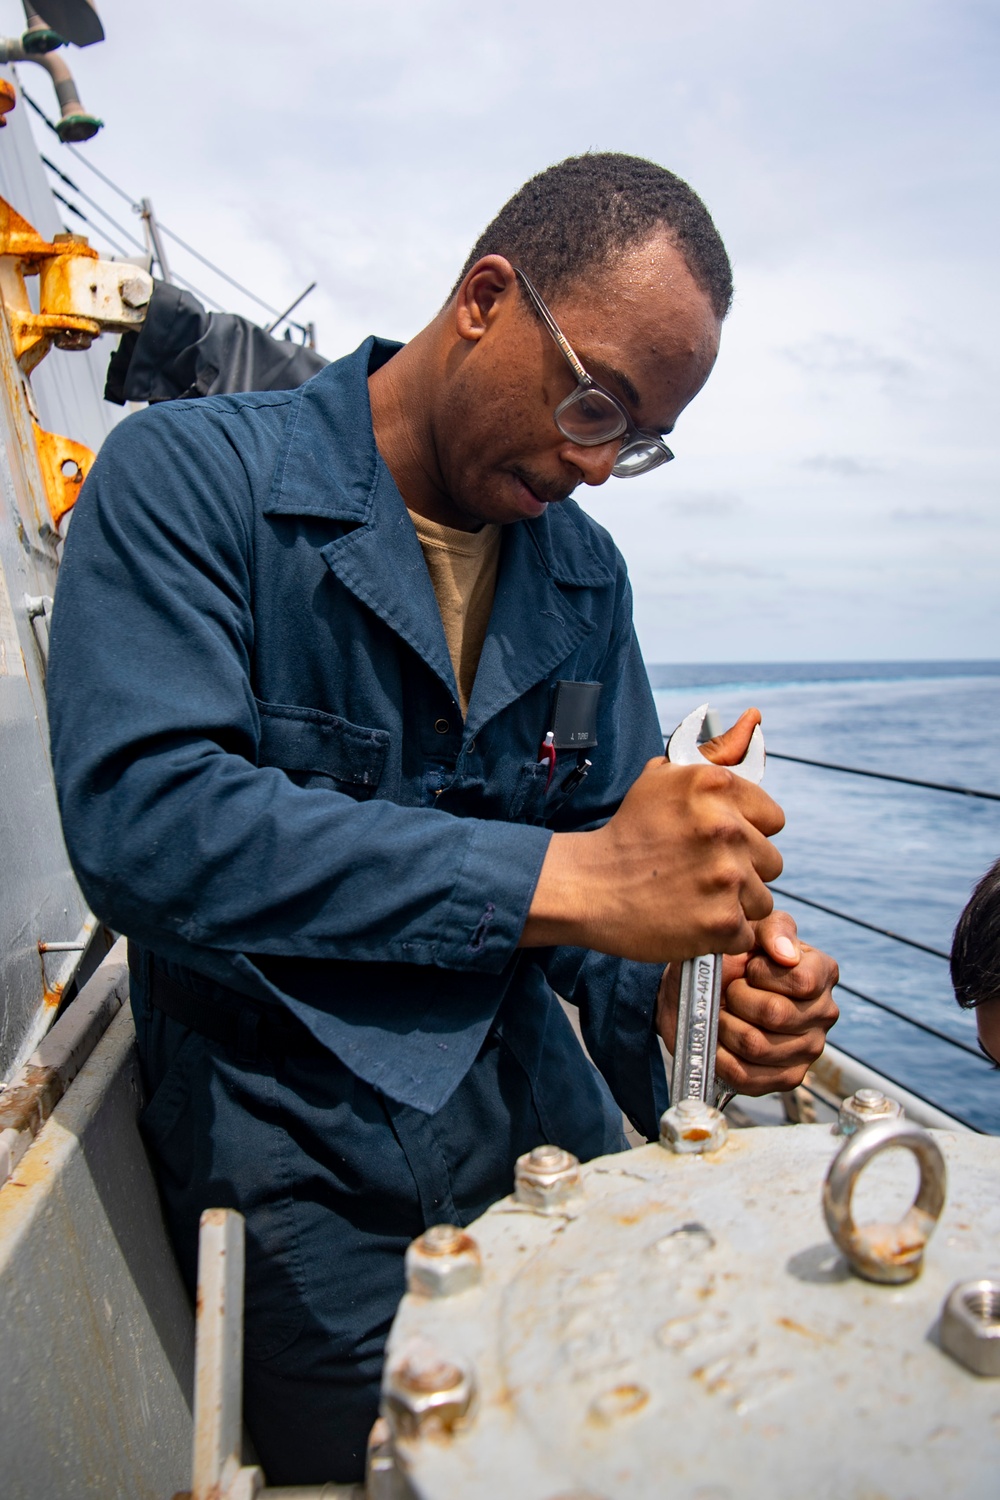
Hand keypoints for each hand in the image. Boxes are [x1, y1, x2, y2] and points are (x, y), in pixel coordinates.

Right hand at [522, 708, 784, 962]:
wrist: (588, 886)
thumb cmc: (630, 830)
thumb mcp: (665, 777)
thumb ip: (717, 752)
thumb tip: (755, 717)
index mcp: (715, 786)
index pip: (773, 819)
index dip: (745, 832)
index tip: (713, 841)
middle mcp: (725, 828)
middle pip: (772, 861)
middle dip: (741, 869)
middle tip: (698, 872)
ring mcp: (725, 877)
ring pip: (762, 899)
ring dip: (733, 903)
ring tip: (693, 896)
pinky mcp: (721, 923)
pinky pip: (748, 932)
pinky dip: (723, 933)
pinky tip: (691, 919)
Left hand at [656, 909, 839, 1094]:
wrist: (705, 989)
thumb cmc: (734, 955)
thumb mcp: (753, 928)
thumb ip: (774, 929)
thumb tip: (786, 954)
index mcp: (823, 974)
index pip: (802, 982)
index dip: (763, 974)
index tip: (748, 969)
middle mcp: (824, 1014)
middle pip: (775, 1014)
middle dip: (737, 999)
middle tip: (727, 991)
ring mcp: (808, 1050)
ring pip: (756, 1045)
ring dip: (725, 1026)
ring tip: (720, 1012)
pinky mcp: (786, 1078)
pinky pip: (747, 1076)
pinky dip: (721, 1058)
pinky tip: (716, 1041)